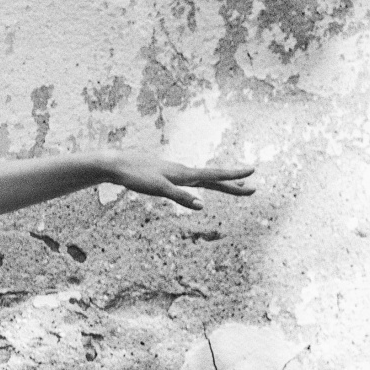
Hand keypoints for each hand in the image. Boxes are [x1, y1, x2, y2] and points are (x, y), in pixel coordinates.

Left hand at [106, 152, 255, 211]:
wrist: (116, 164)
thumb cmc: (136, 176)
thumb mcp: (158, 189)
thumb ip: (180, 197)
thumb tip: (202, 206)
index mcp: (184, 174)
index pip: (214, 176)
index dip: (233, 176)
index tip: (252, 171)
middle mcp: (183, 172)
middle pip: (213, 179)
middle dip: (233, 185)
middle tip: (253, 189)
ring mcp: (175, 173)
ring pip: (203, 179)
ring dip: (221, 183)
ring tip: (236, 185)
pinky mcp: (166, 175)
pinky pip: (191, 180)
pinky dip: (203, 183)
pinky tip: (201, 185)